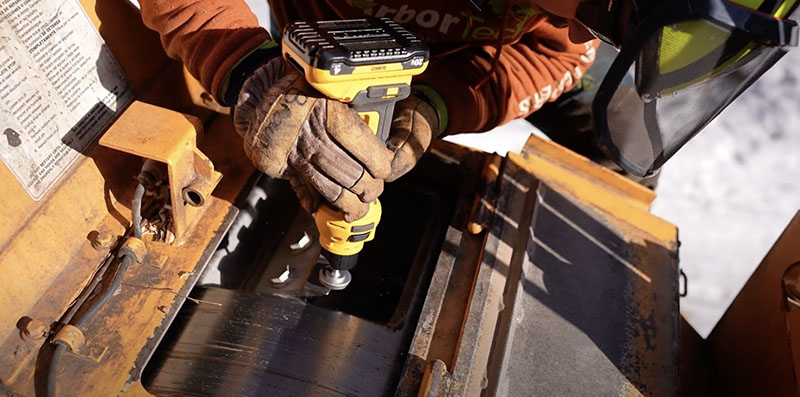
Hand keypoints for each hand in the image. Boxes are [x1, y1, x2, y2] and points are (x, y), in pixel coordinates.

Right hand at [233, 59, 435, 220]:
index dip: (379, 161)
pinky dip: (317, 202)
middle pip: (350, 173)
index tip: (387, 168)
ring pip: (330, 189)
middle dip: (369, 189)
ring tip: (359, 208)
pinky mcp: (279, 164)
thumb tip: (377, 143)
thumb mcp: (331, 91)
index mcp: (325, 108)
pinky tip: (327, 208)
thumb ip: (356, 113)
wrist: (259, 93)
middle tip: (375, 190)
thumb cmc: (301, 89)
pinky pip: (303, 189)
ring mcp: (293, 152)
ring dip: (349, 204)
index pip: (360, 141)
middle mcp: (309, 132)